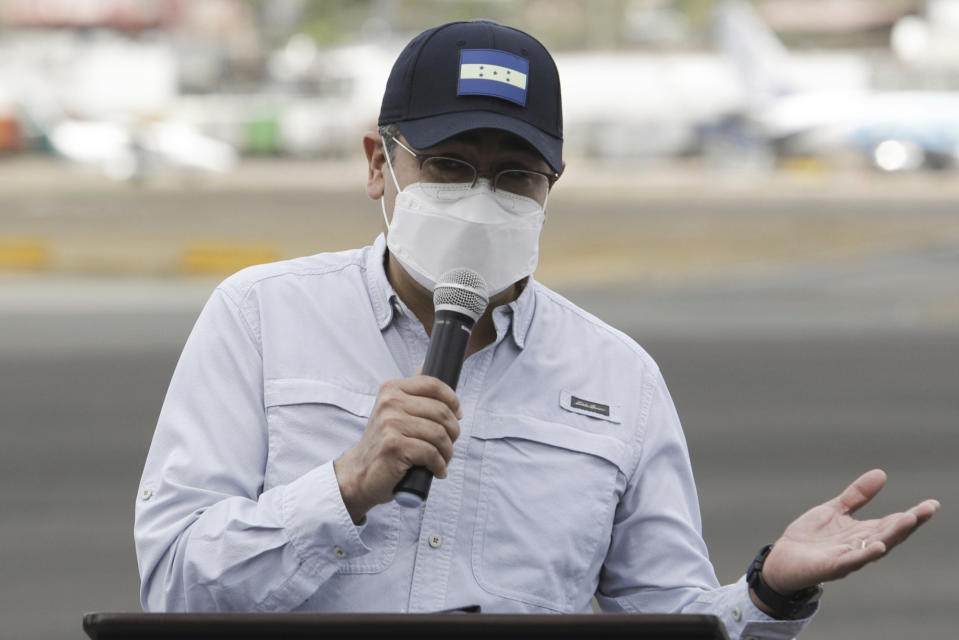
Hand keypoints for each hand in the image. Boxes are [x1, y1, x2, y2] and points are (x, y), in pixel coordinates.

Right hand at [333, 375, 461, 522]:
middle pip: (442, 412)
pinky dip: (439, 465)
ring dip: (447, 451)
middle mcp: (390, 402)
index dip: (453, 400)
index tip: (457, 415)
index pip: (434, 385)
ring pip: (439, 434)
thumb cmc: (384, 442)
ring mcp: (390, 423)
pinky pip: (431, 453)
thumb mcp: (394, 410)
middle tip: (449, 444)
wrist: (360, 472)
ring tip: (443, 459)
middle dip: (453, 432)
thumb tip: (427, 362)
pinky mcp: (393, 445)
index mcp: (391, 389)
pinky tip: (436, 470)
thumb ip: (412, 390)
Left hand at [760, 469, 939, 596]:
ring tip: (909, 520)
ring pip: (875, 548)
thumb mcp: (834, 510)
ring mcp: (847, 558)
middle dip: (909, 524)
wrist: (782, 559)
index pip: (892, 523)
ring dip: (893, 535)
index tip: (932, 504)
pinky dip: (865, 554)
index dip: (913, 515)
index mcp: (862, 533)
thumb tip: (882, 473)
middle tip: (927, 510)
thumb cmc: (811, 537)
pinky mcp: (831, 567)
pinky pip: (851, 561)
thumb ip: (857, 496)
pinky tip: (878, 546)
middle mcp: (860, 547)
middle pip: (890, 535)